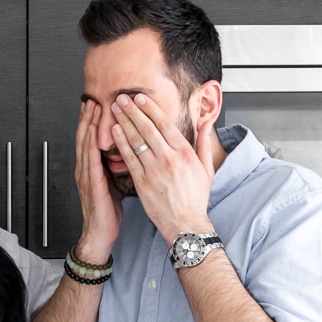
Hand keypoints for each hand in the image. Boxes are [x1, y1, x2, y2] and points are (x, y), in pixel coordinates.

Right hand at [74, 99, 122, 261]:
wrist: (99, 233)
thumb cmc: (107, 212)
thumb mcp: (112, 185)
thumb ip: (115, 168)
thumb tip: (127, 154)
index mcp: (92, 169)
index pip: (91, 139)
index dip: (93, 121)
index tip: (99, 104)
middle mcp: (86, 169)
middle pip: (84, 137)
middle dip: (88, 117)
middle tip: (93, 98)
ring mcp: (86, 176)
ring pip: (84, 144)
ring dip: (87, 125)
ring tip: (92, 107)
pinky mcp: (91, 184)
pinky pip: (90, 161)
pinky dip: (90, 145)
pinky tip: (92, 132)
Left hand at [111, 93, 214, 245]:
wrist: (185, 224)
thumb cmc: (195, 199)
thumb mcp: (206, 169)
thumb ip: (204, 144)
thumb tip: (206, 123)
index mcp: (185, 153)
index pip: (165, 124)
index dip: (151, 109)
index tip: (140, 98)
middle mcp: (169, 159)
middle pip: (148, 128)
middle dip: (133, 110)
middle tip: (122, 97)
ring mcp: (154, 170)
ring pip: (136, 140)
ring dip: (124, 121)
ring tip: (115, 109)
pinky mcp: (142, 182)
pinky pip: (129, 158)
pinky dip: (121, 142)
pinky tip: (115, 131)